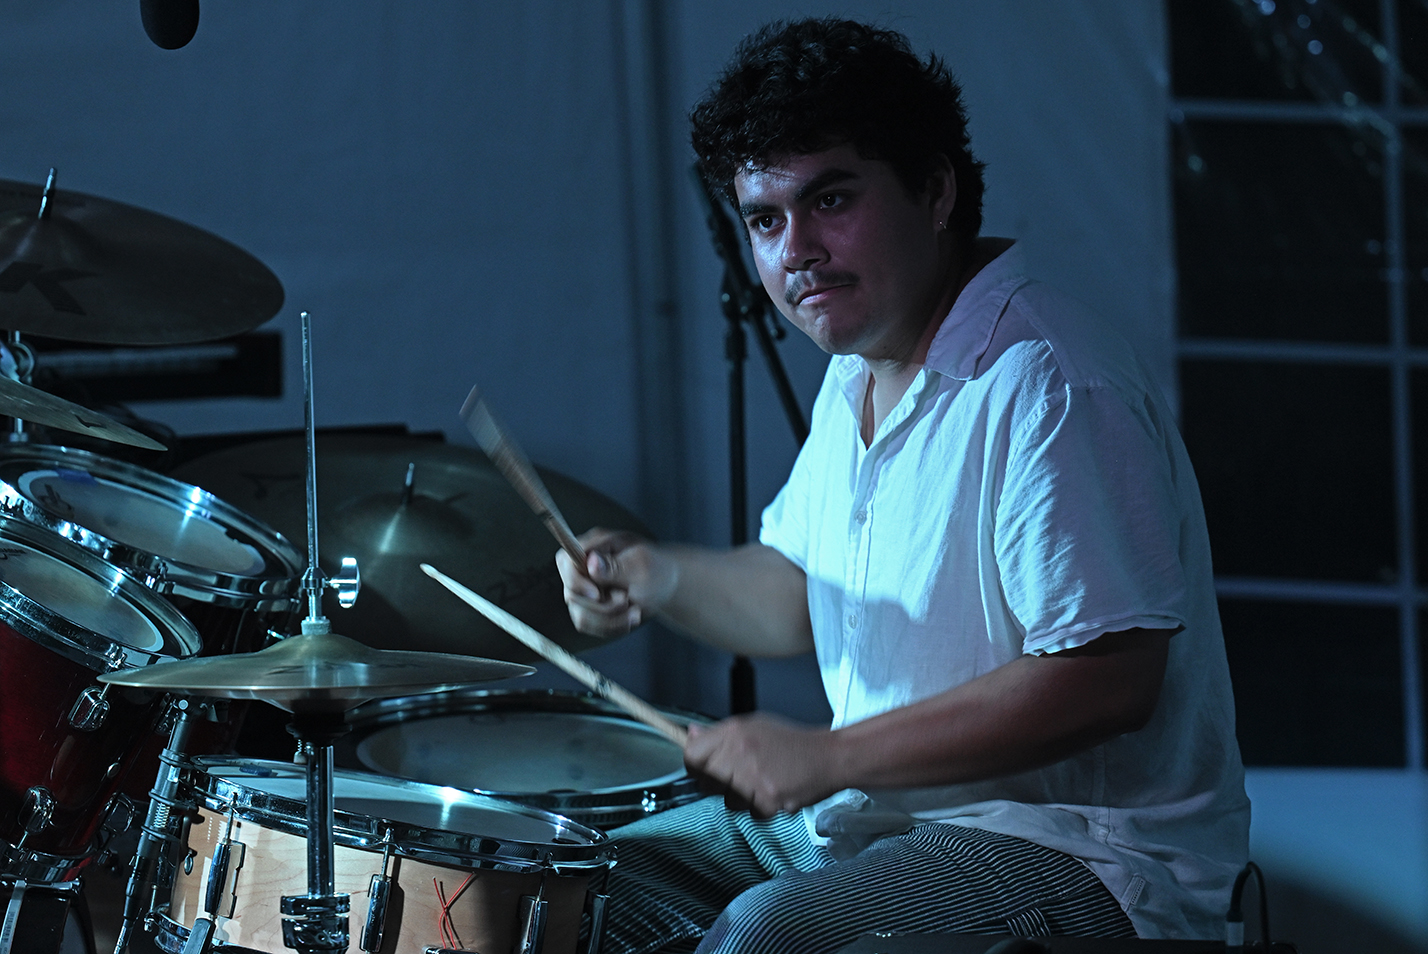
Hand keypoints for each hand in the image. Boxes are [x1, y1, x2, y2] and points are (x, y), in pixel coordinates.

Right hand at [556, 528, 677, 636]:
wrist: (665, 585)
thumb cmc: (656, 569)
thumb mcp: (642, 565)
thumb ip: (615, 565)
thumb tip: (590, 562)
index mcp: (595, 546)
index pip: (565, 561)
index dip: (576, 580)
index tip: (597, 594)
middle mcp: (584, 566)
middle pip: (571, 592)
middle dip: (603, 605)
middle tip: (628, 600)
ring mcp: (584, 588)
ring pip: (580, 614)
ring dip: (610, 619)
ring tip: (634, 612)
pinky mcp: (588, 607)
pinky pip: (589, 625)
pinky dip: (611, 626)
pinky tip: (628, 618)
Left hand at [683, 713, 840, 817]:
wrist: (830, 756)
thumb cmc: (792, 743)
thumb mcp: (755, 727)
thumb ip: (720, 734)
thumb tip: (690, 734)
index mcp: (734, 731)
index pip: (692, 755)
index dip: (695, 767)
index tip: (704, 771)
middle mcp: (740, 751)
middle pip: (706, 781)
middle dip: (720, 785)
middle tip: (742, 779)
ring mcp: (754, 776)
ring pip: (728, 801)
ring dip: (743, 799)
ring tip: (763, 783)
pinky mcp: (768, 798)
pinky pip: (751, 813)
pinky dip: (763, 808)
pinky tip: (776, 792)